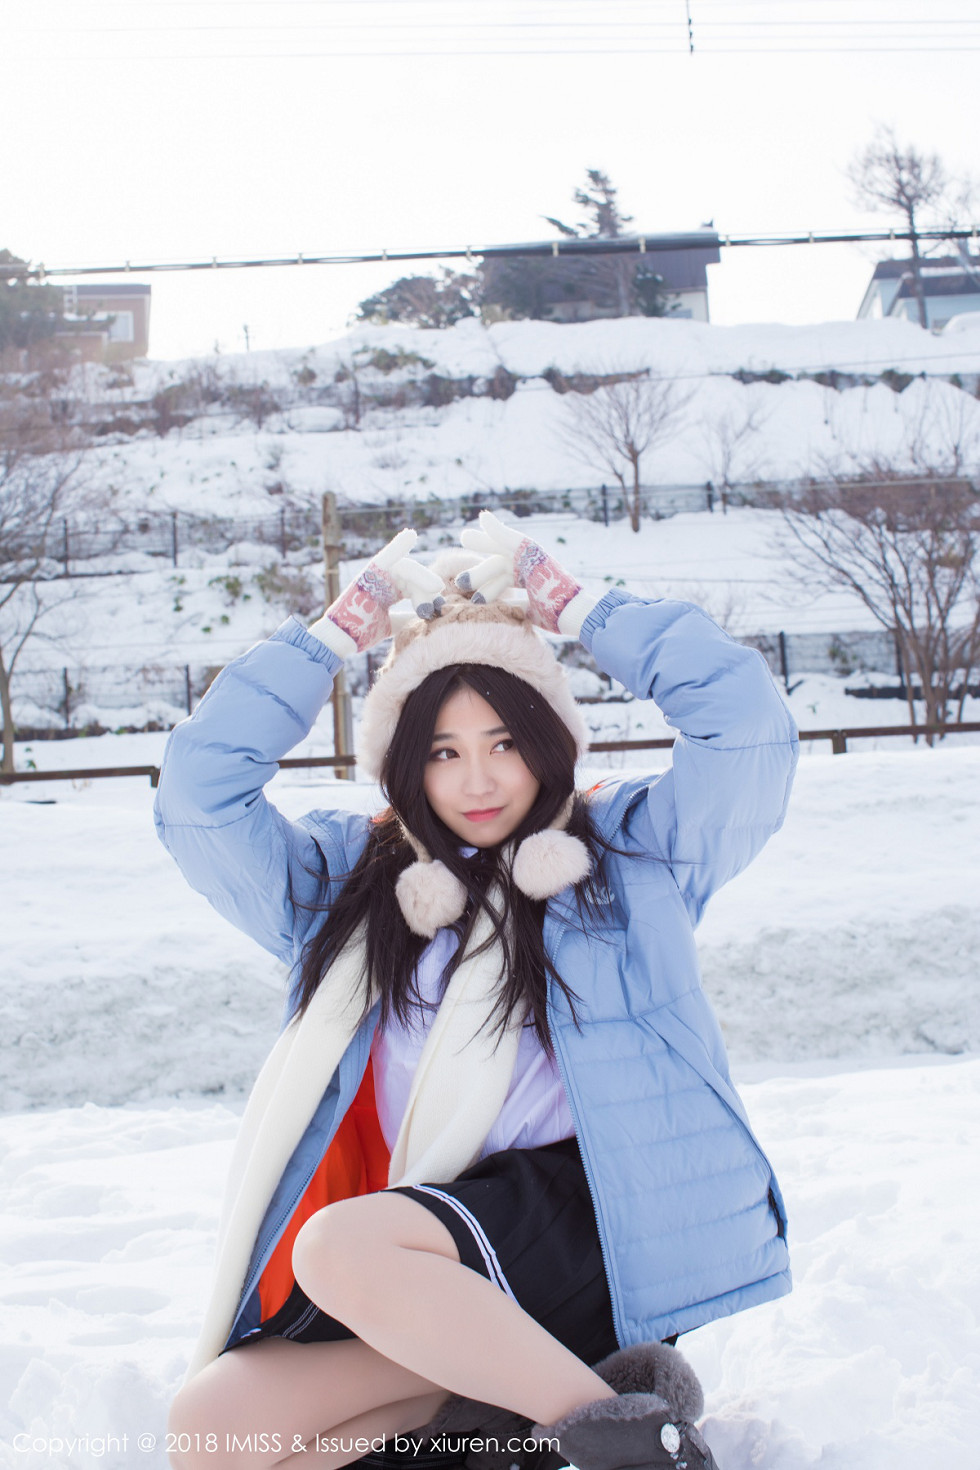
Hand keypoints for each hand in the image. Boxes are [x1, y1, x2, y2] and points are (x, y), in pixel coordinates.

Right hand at [309, 528, 444, 656]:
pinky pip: (385, 557)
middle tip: (440, 595)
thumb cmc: (361, 632)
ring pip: (405, 568)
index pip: (413, 586)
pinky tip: (410, 535)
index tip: (439, 605)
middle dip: (427, 584)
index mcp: (388, 591)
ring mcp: (375, 575)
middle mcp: (383, 580)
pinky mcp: (368, 572)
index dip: (427, 594)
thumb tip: (425, 617)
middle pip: (412, 575)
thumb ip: (405, 618)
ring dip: (421, 576)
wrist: (340, 638)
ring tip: (436, 587)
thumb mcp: (390, 624)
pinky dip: (397, 546)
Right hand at [458, 511, 585, 634]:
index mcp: (528, 556)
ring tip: (473, 601)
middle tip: (460, 582)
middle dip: (479, 574)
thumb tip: (482, 516)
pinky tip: (488, 612)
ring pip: (504, 589)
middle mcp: (530, 572)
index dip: (483, 542)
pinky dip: (502, 608)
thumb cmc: (548, 579)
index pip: (500, 546)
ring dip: (488, 593)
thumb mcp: (526, 554)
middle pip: (499, 569)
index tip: (463, 538)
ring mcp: (533, 592)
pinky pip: (515, 608)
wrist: (571, 611)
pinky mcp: (536, 612)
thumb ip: (503, 536)